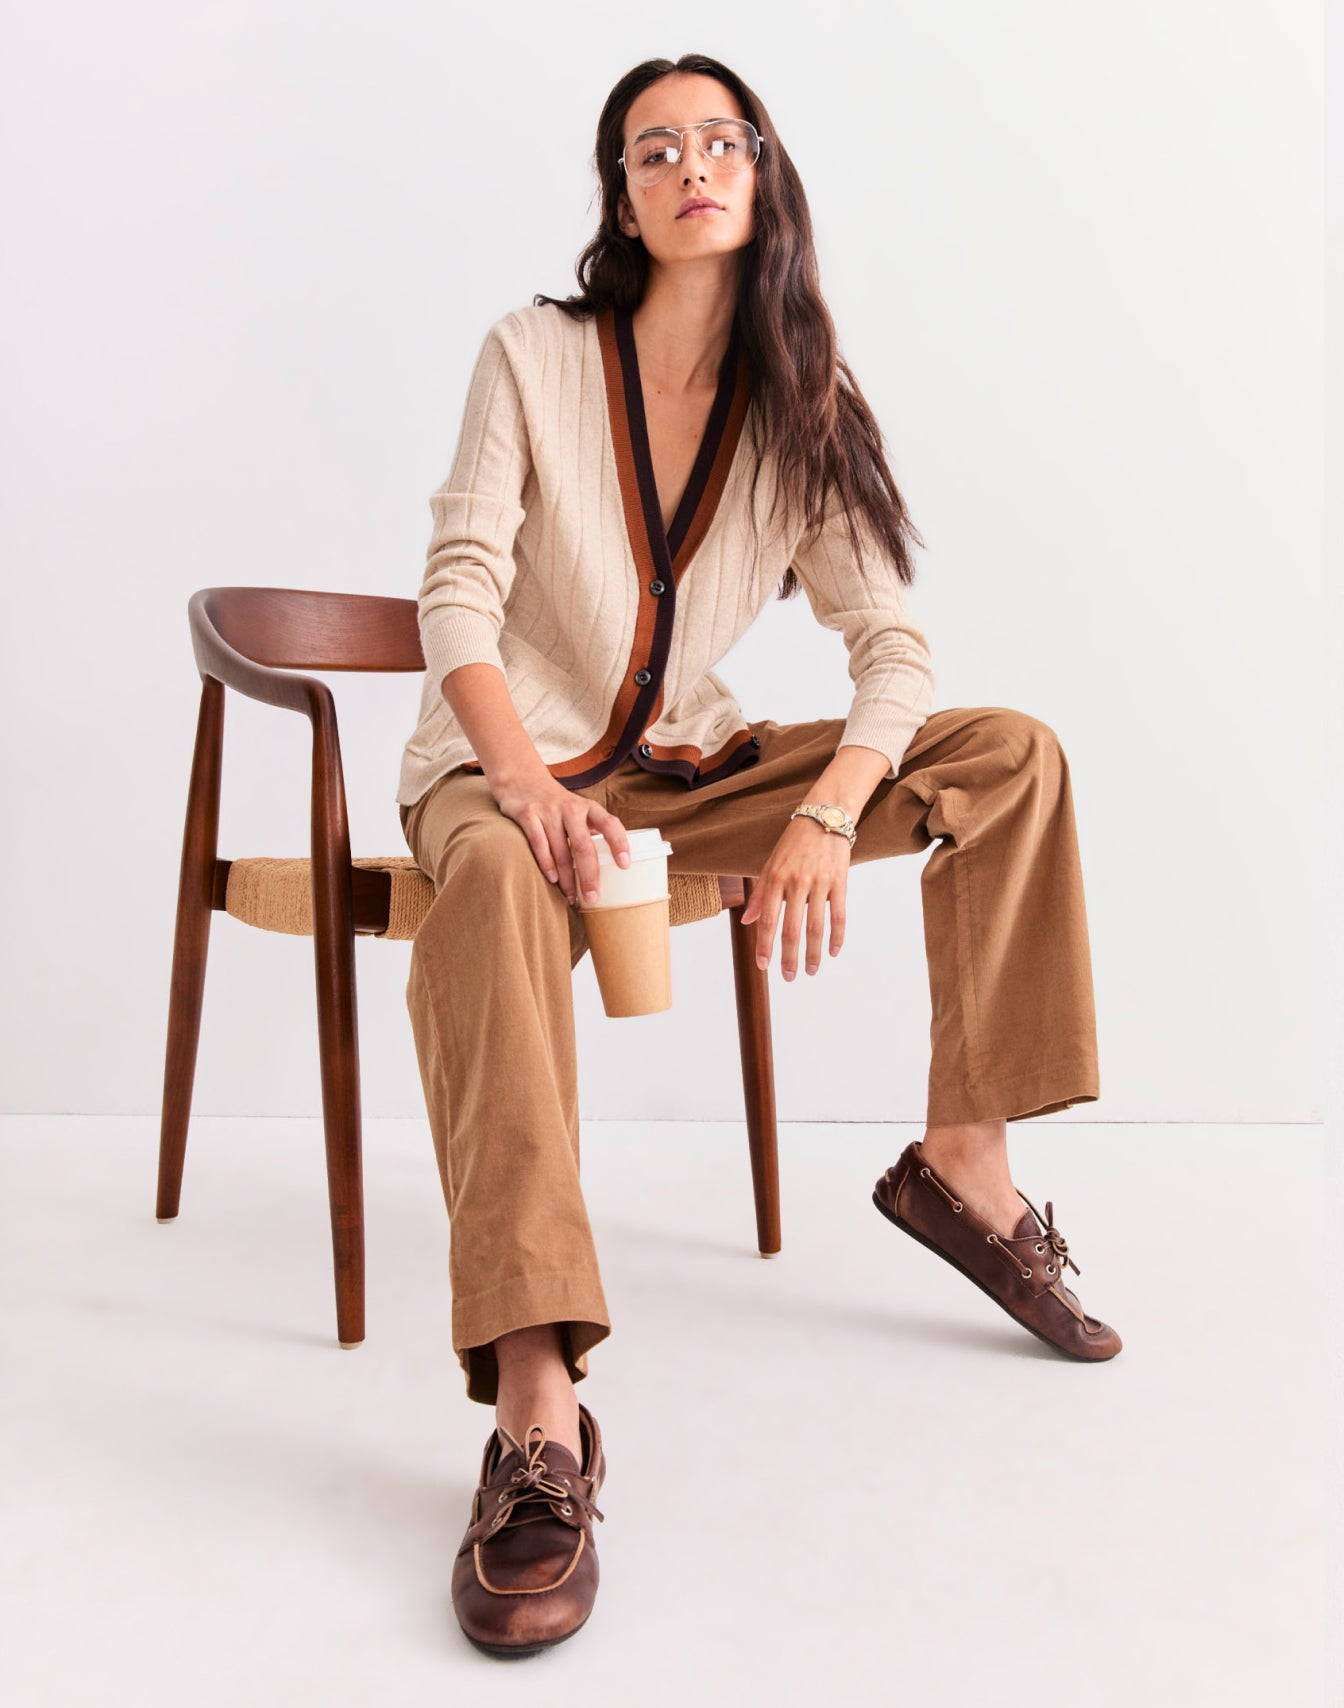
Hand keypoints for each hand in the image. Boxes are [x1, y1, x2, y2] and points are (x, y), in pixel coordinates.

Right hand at [493, 770, 631, 905]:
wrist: (521, 778)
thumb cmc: (557, 805)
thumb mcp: (578, 810)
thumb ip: (592, 830)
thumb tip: (610, 865)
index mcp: (588, 808)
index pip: (610, 824)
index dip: (619, 844)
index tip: (625, 865)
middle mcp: (570, 808)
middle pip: (583, 846)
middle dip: (589, 875)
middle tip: (593, 897)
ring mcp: (548, 811)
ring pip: (560, 850)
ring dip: (567, 878)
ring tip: (572, 897)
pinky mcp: (527, 814)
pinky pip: (538, 843)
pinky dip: (546, 864)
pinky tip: (552, 879)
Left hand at [739, 816, 849, 978]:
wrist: (825, 816)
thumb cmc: (794, 841)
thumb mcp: (771, 863)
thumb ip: (760, 894)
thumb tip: (748, 922)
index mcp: (776, 878)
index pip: (768, 920)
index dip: (765, 946)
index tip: (763, 966)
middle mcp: (796, 882)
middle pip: (791, 929)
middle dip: (788, 957)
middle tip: (788, 977)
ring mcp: (820, 883)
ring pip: (816, 927)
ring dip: (813, 953)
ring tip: (811, 971)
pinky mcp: (840, 881)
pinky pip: (839, 915)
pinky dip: (837, 936)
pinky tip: (832, 952)